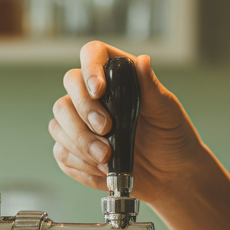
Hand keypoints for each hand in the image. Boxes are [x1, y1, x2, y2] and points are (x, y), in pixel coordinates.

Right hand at [50, 41, 202, 203]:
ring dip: (80, 143)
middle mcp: (94, 96)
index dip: (89, 68)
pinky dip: (81, 166)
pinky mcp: (75, 151)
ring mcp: (81, 124)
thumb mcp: (166, 111)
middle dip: (83, 113)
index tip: (98, 90)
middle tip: (107, 130)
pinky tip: (103, 172)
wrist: (171, 175)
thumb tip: (142, 61)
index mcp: (117, 76)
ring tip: (107, 159)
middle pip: (68, 90)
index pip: (91, 54)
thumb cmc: (171, 137)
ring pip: (58, 124)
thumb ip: (151, 87)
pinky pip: (63, 154)